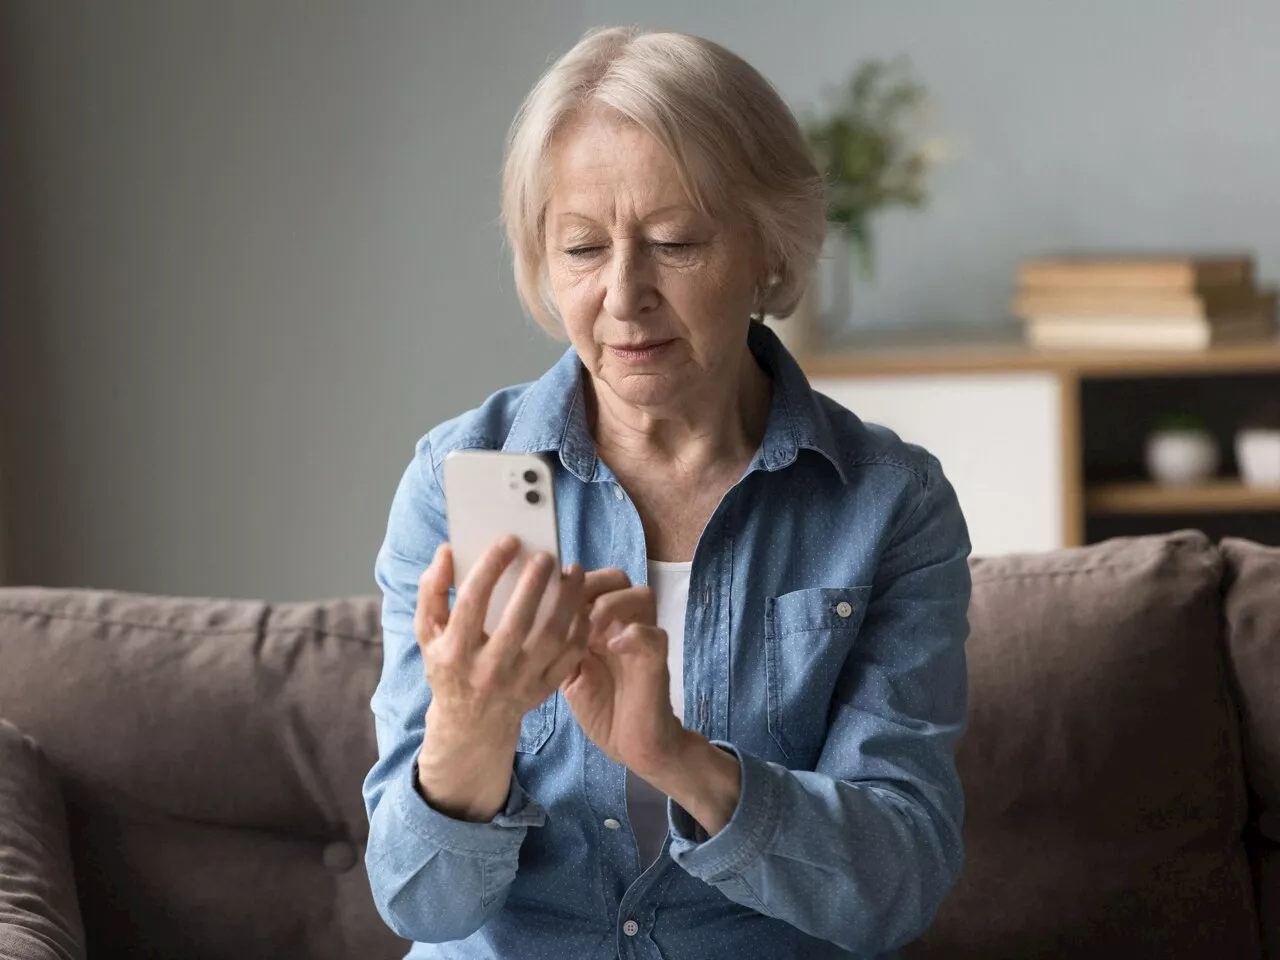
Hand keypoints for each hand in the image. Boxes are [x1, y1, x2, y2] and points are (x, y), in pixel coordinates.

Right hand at [416, 536, 586, 741]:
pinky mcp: (542, 690)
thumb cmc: (449, 666)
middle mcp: (486, 671)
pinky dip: (579, 628)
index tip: (509, 540)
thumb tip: (447, 551)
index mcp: (453, 653)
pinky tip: (581, 604)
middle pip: (518, 620)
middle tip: (546, 556)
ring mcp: (518, 683)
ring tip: (572, 572)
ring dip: (566, 601)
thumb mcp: (427, 633)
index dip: (491, 567)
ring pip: (551, 637)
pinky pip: (569, 656)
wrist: (471, 724)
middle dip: (535, 583)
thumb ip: (432, 590)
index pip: (472, 603)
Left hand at [560, 582, 684, 777]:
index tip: (547, 599)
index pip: (591, 581)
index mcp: (602, 624)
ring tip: (590, 630)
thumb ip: (557, 645)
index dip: (570, 581)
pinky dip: (632, 634)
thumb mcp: (567, 673)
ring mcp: (643, 640)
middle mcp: (624, 625)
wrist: (632, 747)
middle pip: (617, 577)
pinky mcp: (657, 661)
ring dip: (611, 605)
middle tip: (570, 610)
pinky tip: (611, 649)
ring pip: (641, 594)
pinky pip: (653, 634)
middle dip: (591, 585)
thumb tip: (526, 618)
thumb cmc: (601, 710)